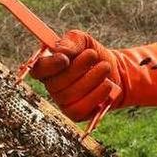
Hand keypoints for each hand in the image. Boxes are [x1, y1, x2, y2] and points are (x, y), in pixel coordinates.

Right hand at [30, 31, 156, 121]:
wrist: (119, 73)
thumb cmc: (97, 55)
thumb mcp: (83, 40)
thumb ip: (69, 41)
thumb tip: (57, 51)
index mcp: (49, 69)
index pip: (37, 69)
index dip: (48, 65)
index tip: (64, 56)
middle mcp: (52, 88)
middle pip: (56, 83)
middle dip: (78, 69)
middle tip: (95, 57)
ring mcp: (65, 103)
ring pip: (71, 95)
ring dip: (90, 80)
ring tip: (105, 68)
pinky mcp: (79, 115)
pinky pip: (83, 109)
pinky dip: (97, 96)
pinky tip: (108, 87)